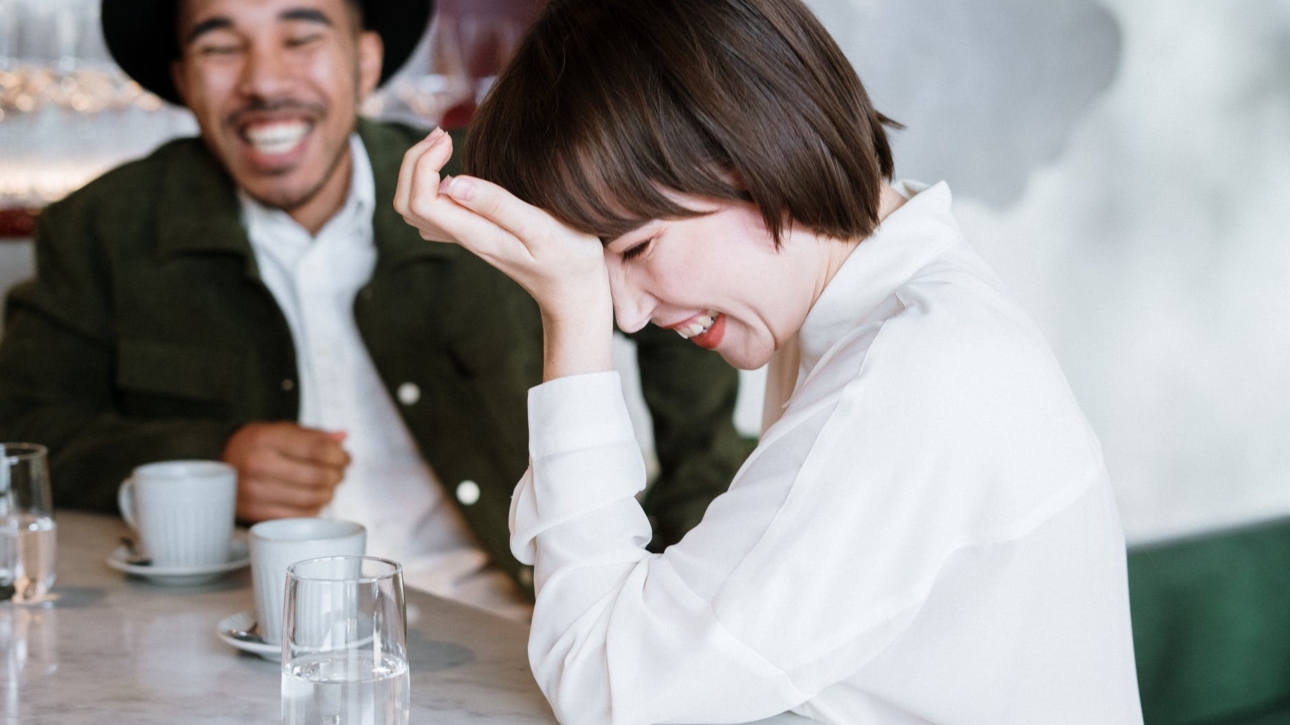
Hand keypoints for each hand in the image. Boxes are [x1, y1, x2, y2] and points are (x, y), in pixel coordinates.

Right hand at [221, 422, 349, 521]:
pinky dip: (312, 510)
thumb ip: (315, 435)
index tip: (345, 459)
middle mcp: (257, 464)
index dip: (339, 456)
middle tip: (338, 474)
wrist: (225, 462)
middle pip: (315, 476)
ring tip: (328, 487)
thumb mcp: (284, 430)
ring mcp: (253, 492)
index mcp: (265, 439)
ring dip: (327, 494)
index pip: (316, 449)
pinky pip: (297, 517)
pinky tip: (312, 500)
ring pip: (309, 499)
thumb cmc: (260, 445)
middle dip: (336, 476)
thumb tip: (342, 438)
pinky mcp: (254, 513)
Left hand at [395, 128, 613, 379]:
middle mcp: (463, 237)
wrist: (574, 291)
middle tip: (443, 135)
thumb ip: (499, 205)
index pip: (421, 201)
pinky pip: (432, 213)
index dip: (424, 164)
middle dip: (414, 162)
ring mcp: (467, 237)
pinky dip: (428, 185)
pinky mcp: (475, 234)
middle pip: (407, 203)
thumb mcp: (541, 227)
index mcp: (475, 233)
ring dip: (418, 172)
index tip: (450, 140)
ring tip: (444, 144)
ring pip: (415, 209)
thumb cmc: (568, 257)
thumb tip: (453, 183)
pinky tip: (450, 169)